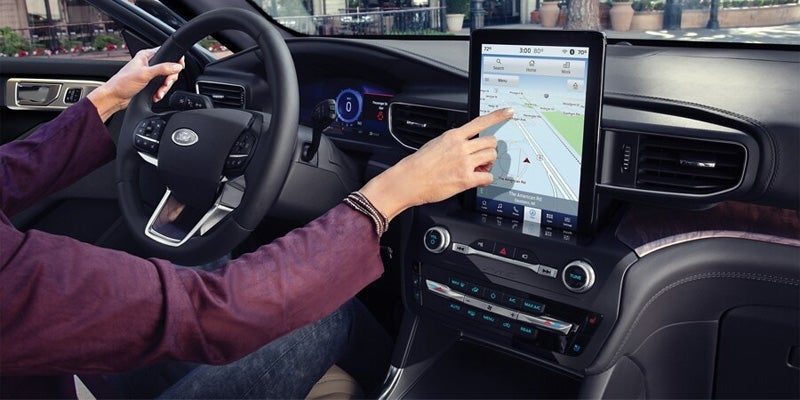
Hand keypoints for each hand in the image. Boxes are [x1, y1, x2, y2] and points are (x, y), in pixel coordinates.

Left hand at [87, 47, 183, 120]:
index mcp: (146, 56)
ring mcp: (149, 74)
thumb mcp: (145, 74)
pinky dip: (160, 92)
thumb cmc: (123, 83)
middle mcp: (148, 63)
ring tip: (158, 93)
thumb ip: (162, 69)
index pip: (166, 53)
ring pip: (165, 79)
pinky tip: (155, 95)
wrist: (115, 97)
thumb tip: (177, 66)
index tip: (178, 68)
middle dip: (168, 79)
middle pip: (169, 69)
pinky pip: (161, 87)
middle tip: (165, 84)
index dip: (175, 60)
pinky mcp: (149, 83)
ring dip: (164, 88)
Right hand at [360, 107, 512, 220]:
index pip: (480, 122)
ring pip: (491, 157)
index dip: (497, 116)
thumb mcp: (436, 143)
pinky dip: (486, 179)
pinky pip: (488, 177)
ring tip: (478, 169)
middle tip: (482, 157)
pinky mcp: (465, 179)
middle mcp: (461, 147)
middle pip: (491, 142)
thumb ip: (454, 142)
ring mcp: (464, 163)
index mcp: (453, 136)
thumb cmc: (419, 164)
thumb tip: (466, 144)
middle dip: (490, 149)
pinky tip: (477, 180)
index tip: (508, 112)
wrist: (409, 180)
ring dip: (488, 163)